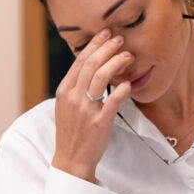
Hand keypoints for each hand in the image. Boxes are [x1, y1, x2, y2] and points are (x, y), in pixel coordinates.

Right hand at [51, 29, 133, 181]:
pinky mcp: (99, 122)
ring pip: (101, 77)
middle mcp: (73, 97)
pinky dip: (122, 89)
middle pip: (91, 64)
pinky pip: (113, 101)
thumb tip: (91, 65)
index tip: (106, 34)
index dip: (94, 45)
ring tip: (128, 55)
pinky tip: (130, 82)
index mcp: (64, 91)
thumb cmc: (72, 131)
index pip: (80, 61)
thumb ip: (76, 86)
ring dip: (116, 62)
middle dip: (107, 48)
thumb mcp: (66, 105)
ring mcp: (85, 110)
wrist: (71, 159)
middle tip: (120, 39)